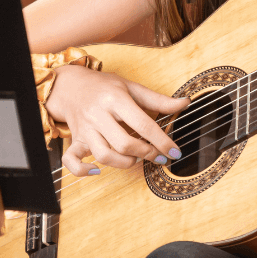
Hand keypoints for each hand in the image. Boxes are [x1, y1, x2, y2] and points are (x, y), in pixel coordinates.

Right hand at [45, 65, 189, 176]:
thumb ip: (158, 100)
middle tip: (157, 155)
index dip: (162, 141)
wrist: (71, 86)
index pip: (143, 124)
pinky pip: (71, 160)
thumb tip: (185, 103)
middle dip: (145, 153)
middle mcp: (98, 114)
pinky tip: (98, 171)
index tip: (175, 152)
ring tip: (135, 158)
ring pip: (103, 155)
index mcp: (115, 99)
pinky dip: (83, 171)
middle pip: (124, 143)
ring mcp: (85, 129)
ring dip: (124, 163)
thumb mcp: (132, 88)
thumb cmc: (105, 87)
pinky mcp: (75, 140)